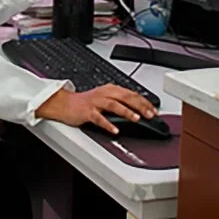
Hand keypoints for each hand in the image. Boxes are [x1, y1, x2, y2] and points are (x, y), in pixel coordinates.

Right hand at [35, 85, 157, 134]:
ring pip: (113, 105)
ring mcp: (95, 102)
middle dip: (140, 106)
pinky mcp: (87, 112)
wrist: (64, 104)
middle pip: (125, 97)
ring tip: (136, 119)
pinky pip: (98, 118)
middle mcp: (103, 93)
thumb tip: (139, 109)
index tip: (154, 110)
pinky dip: (108, 124)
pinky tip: (115, 130)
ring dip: (126, 111)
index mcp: (110, 89)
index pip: (131, 93)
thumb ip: (120, 101)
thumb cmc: (85, 103)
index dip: (144, 101)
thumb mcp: (105, 97)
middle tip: (150, 114)